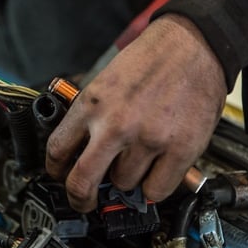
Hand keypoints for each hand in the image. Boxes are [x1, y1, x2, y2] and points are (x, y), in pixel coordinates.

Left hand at [45, 14, 226, 212]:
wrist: (192, 45)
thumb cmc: (149, 61)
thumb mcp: (105, 81)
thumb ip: (91, 116)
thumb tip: (79, 151)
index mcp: (92, 104)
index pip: (57, 150)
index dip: (55, 170)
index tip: (60, 176)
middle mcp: (116, 124)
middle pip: (82, 182)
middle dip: (79, 199)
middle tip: (84, 201)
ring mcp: (148, 139)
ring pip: (124, 185)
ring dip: (127, 179)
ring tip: (137, 158)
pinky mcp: (179, 150)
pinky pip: (156, 191)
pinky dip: (153, 186)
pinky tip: (156, 170)